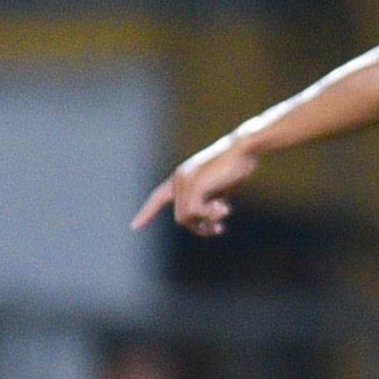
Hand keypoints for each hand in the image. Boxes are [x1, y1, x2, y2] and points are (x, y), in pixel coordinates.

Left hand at [132, 138, 257, 234]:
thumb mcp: (219, 190)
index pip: (159, 198)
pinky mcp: (194, 185)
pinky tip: (226, 208)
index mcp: (182, 177)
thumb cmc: (235, 167)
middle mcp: (179, 179)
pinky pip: (194, 213)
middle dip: (199, 227)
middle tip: (219, 229)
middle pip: (180, 216)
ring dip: (206, 223)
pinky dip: (210, 216)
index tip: (134, 226)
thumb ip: (207, 205)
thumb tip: (203, 226)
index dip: (148, 212)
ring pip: (185, 218)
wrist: (244, 148)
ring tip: (225, 215)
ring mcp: (185, 182)